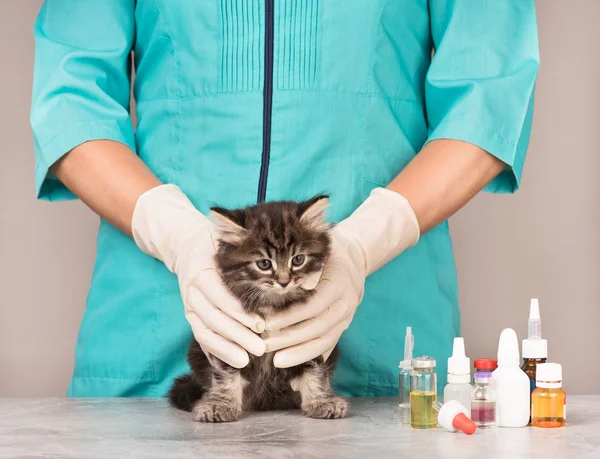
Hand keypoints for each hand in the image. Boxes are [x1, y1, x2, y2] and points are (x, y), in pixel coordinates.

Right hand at [132, 185, 264, 367]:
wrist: (187, 246)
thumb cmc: (219, 245)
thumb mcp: (230, 245)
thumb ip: (252, 256)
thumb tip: (293, 275)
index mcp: (202, 270)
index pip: (220, 296)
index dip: (240, 313)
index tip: (261, 326)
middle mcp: (192, 290)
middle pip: (213, 317)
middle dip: (238, 335)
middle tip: (261, 348)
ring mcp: (189, 305)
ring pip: (205, 331)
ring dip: (226, 348)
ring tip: (246, 361)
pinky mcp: (190, 316)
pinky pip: (201, 337)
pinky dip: (216, 351)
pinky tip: (232, 361)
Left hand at [264, 188, 419, 367]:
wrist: (356, 257)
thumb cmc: (328, 252)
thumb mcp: (318, 252)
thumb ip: (304, 270)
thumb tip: (282, 286)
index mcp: (338, 283)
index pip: (312, 306)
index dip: (288, 318)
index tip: (265, 324)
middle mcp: (346, 303)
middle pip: (317, 328)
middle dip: (289, 339)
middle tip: (264, 346)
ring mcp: (347, 317)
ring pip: (324, 341)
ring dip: (299, 353)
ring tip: (277, 361)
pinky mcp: (344, 326)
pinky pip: (329, 346)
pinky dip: (312, 357)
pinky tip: (295, 367)